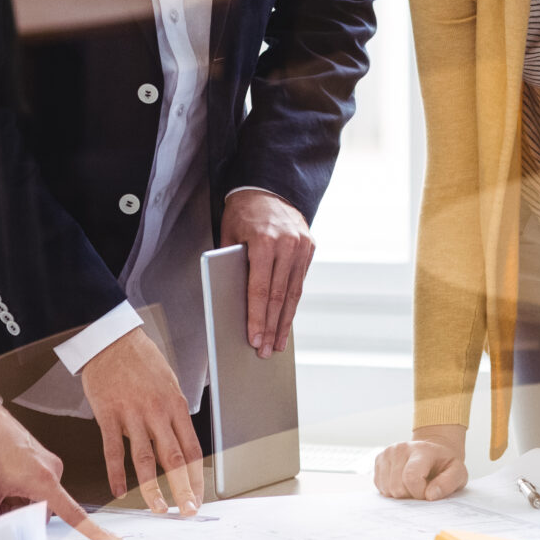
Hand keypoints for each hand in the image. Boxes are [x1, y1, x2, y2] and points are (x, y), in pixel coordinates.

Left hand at [0, 393, 115, 539]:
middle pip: (46, 510)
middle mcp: (51, 471)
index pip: (73, 513)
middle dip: (23, 518)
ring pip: (36, 499)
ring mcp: (45, 463)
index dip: (94, 530)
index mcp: (45, 480)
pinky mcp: (37, 458)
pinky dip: (17, 492)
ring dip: (17, 504)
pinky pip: (33, 485)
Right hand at [81, 324, 203, 514]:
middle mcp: (157, 412)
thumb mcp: (169, 382)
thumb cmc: (141, 359)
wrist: (111, 340)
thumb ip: (172, 413)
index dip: (197, 477)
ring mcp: (132, 415)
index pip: (192, 449)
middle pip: (174, 459)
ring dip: (153, 489)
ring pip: (145, 460)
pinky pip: (113, 450)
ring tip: (159, 509)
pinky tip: (119, 490)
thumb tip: (176, 440)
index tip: (199, 496)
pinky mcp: (108, 416)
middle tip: (188, 512)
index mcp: (175, 405)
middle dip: (183, 490)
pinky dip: (116, 474)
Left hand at [220, 188, 314, 353]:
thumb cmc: (241, 215)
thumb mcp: (228, 236)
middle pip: (278, 296)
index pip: (260, 289)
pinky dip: (292, 303)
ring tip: (278, 344)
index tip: (254, 340)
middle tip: (265, 351)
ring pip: (293, 293)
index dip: (257, 318)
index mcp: (264, 241)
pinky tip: (286, 320)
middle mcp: (287, 244)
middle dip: (271, 327)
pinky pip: (300, 281)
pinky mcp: (310, 247)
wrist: (267, 188)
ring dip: (285, 321)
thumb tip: (232, 306)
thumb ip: (231, 267)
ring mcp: (302, 245)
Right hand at [374, 428, 468, 501]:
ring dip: (401, 494)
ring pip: (387, 489)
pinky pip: (381, 487)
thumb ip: (448, 483)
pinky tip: (403, 482)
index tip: (429, 493)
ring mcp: (387, 453)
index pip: (411, 478)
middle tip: (422, 488)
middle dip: (410, 495)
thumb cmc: (444, 464)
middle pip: (397, 487)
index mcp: (421, 450)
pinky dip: (392, 490)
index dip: (419, 493)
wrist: (433, 450)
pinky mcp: (379, 460)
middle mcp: (400, 448)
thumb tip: (430, 495)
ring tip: (413, 484)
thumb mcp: (457, 473)